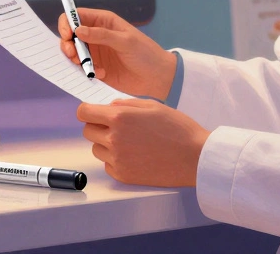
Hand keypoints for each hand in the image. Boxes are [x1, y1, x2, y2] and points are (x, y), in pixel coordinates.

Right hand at [59, 8, 176, 99]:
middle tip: (73, 55)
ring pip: (73, 52)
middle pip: (70, 35)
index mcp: (103, 22)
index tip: (67, 35)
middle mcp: (96, 35)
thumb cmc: (146, 54)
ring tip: (86, 67)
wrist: (156, 78)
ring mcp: (95, 52)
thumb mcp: (125, 41)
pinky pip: (81, 68)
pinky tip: (102, 74)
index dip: (67, 23)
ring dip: (75, 59)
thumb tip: (78, 30)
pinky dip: (85, 72)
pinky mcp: (96, 68)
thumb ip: (102, 35)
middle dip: (67, 44)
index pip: (77, 16)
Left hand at [78, 99, 209, 186]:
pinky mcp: (123, 175)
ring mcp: (118, 159)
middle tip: (117, 126)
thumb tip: (109, 107)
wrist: (195, 158)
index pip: (84, 112)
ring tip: (129, 141)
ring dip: (106, 143)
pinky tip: (134, 155)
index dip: (88, 110)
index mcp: (119, 117)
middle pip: (87, 131)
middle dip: (98, 126)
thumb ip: (126, 103)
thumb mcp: (152, 105)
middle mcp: (114, 139)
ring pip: (96, 149)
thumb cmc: (178, 129)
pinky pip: (107, 165)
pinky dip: (115, 160)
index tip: (94, 112)